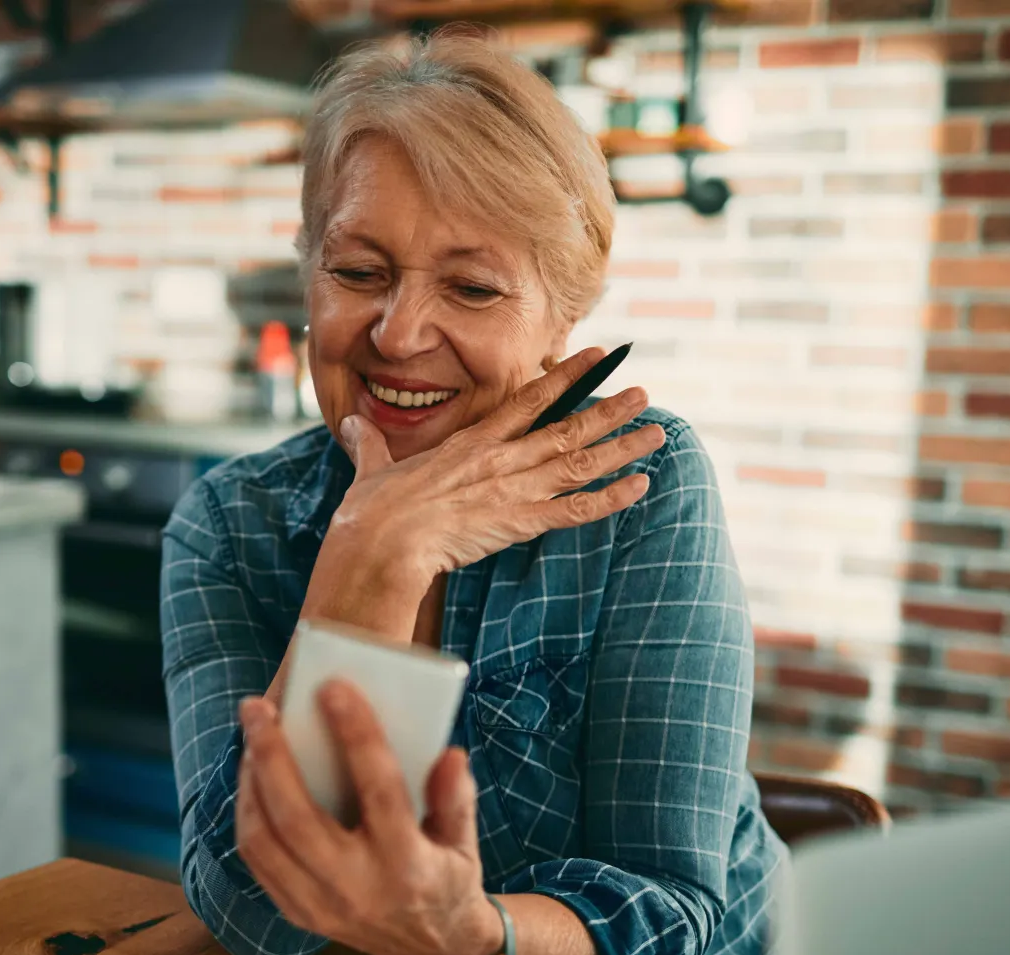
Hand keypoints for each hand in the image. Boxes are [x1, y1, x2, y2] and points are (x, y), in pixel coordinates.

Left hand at [234, 681, 504, 954]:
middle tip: (255, 708)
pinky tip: (251, 779)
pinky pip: (257, 861)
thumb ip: (455, 797)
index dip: (357, 735)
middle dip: (271, 756)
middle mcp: (358, 889)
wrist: (435, 950)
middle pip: (297, 818)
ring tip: (250, 738)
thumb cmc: (449, 877)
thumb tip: (448, 752)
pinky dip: (248, 815)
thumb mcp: (464, 839)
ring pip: (265, 841)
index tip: (335, 687)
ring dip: (249, 784)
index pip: (379, 790)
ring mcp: (322, 906)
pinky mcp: (299, 913)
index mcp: (407, 864)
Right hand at [326, 347, 666, 593]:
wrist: (381, 542)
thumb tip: (352, 425)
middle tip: (644, 394)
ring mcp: (513, 489)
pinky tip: (640, 486)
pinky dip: (610, 498)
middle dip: (609, 409)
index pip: (527, 400)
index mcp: (470, 443)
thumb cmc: (372, 511)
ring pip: (580, 462)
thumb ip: (369, 444)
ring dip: (621, 447)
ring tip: (656, 432)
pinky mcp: (518, 522)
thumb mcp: (371, 469)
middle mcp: (500, 459)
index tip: (596, 358)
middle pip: (566, 428)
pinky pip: (575, 510)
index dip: (564, 377)